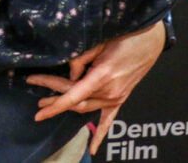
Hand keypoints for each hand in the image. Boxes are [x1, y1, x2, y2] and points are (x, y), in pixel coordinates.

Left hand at [26, 22, 164, 155]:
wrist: (149, 40)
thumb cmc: (124, 37)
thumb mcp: (98, 43)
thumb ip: (80, 59)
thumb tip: (70, 76)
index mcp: (102, 76)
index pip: (72, 95)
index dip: (54, 104)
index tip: (39, 113)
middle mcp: (109, 91)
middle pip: (75, 100)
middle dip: (54, 100)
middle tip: (38, 100)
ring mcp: (116, 97)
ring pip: (86, 108)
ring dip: (67, 107)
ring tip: (47, 103)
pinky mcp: (121, 98)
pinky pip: (108, 120)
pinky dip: (100, 135)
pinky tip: (93, 149)